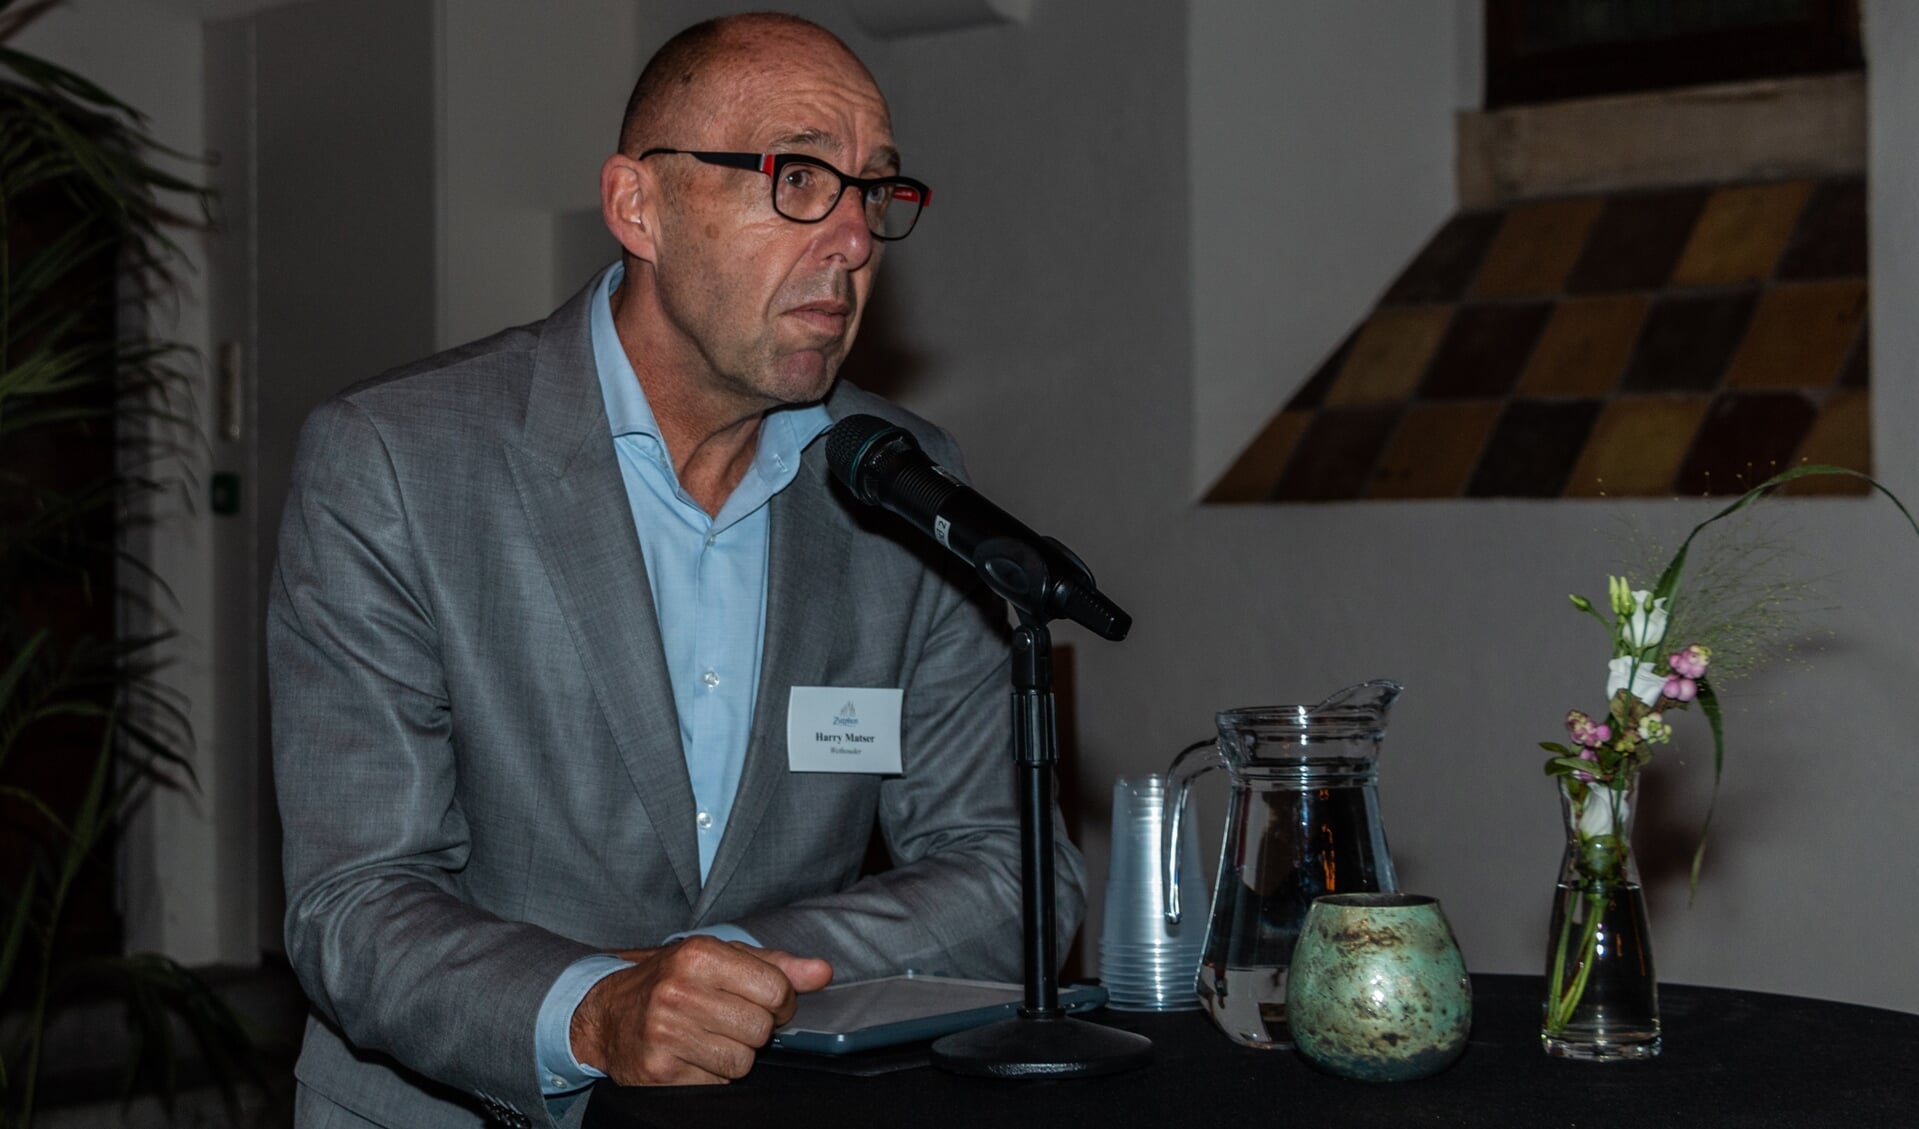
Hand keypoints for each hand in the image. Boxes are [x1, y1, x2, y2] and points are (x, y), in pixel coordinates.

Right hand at [569, 936, 832, 1084]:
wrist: (606, 1015)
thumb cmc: (672, 982)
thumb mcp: (720, 959)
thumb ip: (775, 965)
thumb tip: (823, 973)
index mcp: (699, 955)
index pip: (776, 989)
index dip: (782, 1003)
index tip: (767, 1004)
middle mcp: (679, 991)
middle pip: (761, 1029)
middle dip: (755, 1031)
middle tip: (731, 1022)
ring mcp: (665, 1033)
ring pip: (742, 1062)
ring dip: (733, 1056)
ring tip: (708, 1039)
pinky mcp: (658, 1070)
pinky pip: (717, 1084)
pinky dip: (711, 1075)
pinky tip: (691, 1057)